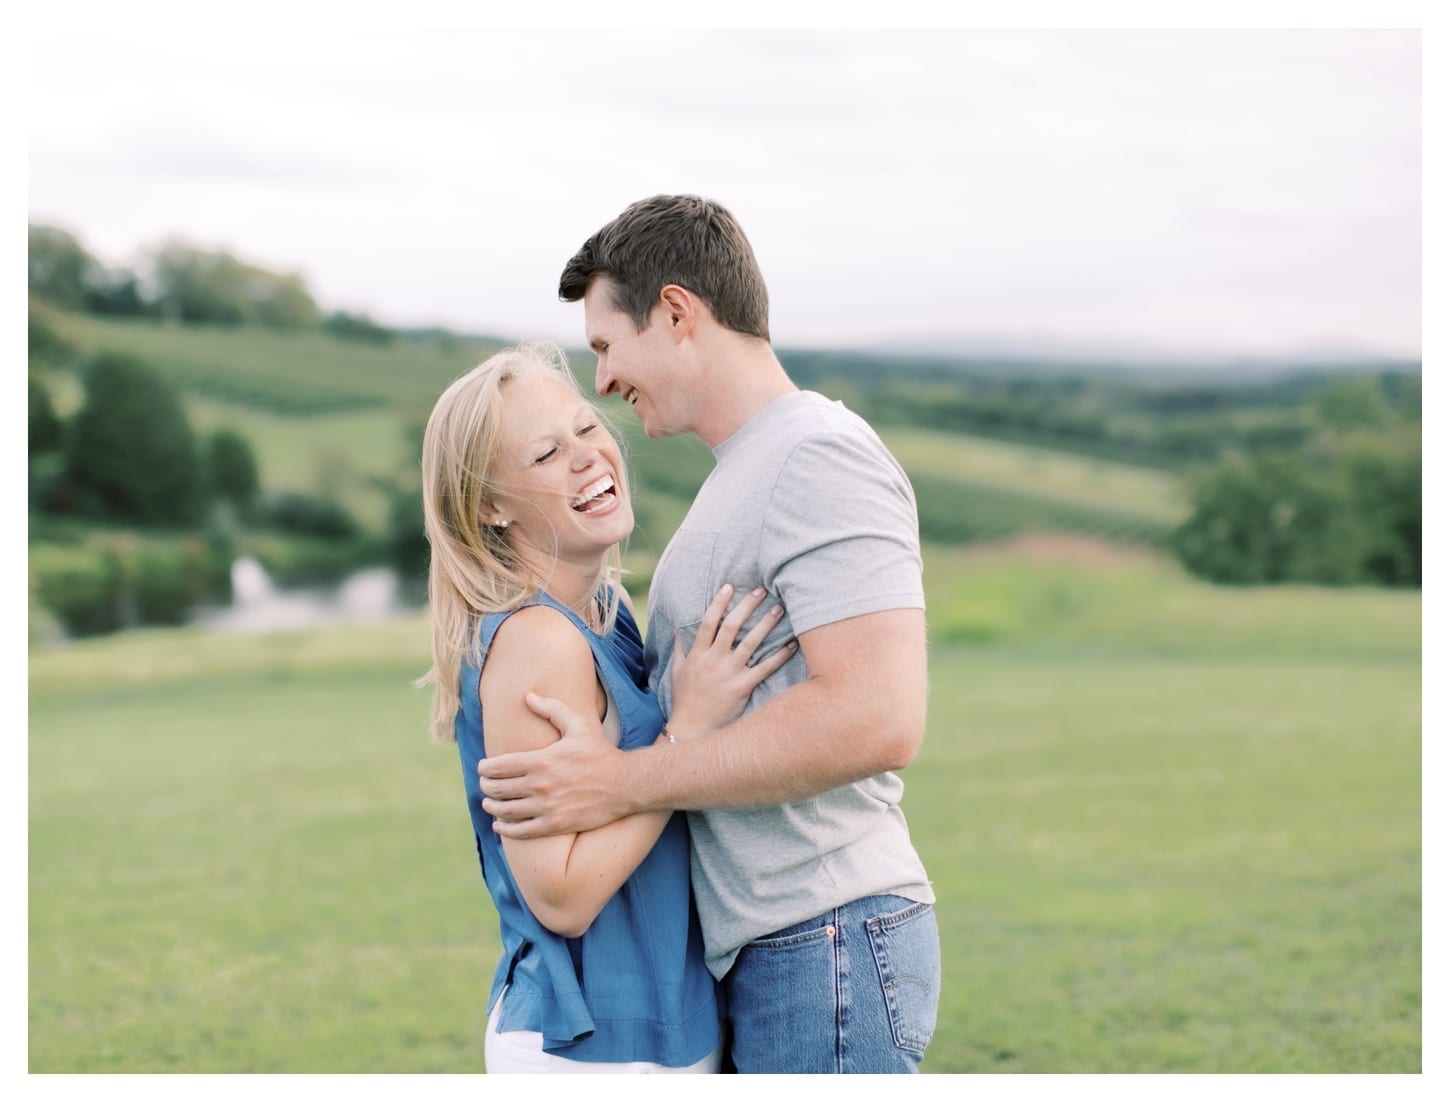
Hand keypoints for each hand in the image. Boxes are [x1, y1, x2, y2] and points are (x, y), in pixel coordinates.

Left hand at [478, 692, 631, 838]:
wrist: (625, 784)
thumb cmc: (600, 753)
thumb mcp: (579, 725)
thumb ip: (551, 709)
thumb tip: (528, 696)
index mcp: (541, 760)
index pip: (497, 766)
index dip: (484, 768)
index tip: (483, 768)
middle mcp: (540, 785)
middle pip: (497, 788)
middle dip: (486, 786)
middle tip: (485, 784)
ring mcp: (546, 807)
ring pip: (505, 810)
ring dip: (491, 806)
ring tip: (489, 803)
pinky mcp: (554, 825)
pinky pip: (520, 831)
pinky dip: (505, 829)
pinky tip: (500, 825)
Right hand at [668, 583, 796, 739]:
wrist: (692, 728)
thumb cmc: (685, 699)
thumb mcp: (677, 670)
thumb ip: (680, 647)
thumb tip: (679, 627)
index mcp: (697, 654)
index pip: (708, 621)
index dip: (719, 602)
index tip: (730, 586)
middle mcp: (713, 660)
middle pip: (731, 626)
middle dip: (746, 606)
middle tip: (761, 590)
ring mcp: (728, 674)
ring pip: (750, 643)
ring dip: (766, 624)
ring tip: (779, 608)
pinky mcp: (742, 688)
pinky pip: (765, 668)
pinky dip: (779, 656)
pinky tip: (791, 644)